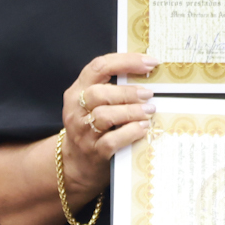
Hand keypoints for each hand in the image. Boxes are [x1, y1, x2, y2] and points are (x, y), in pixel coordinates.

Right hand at [59, 52, 157, 205]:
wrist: (76, 163)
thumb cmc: (91, 126)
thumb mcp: (93, 103)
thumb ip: (111, 88)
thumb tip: (146, 73)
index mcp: (77, 91)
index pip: (99, 67)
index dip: (126, 61)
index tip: (149, 62)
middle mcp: (76, 109)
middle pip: (99, 93)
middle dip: (127, 92)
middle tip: (148, 94)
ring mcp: (82, 132)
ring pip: (105, 116)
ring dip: (131, 111)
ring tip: (149, 110)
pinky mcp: (93, 151)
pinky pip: (112, 140)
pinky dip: (131, 132)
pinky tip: (143, 128)